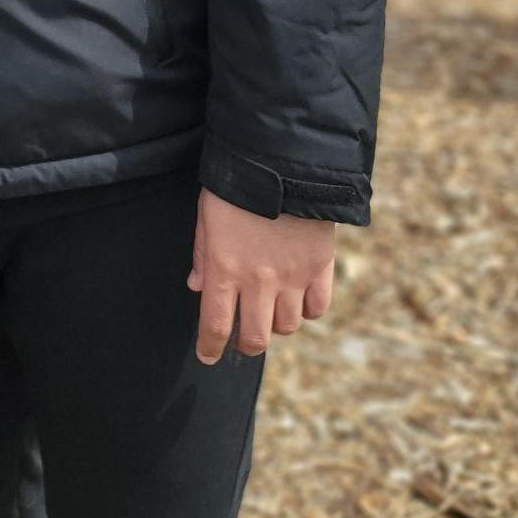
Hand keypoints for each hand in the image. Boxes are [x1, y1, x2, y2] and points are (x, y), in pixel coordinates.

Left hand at [187, 187, 335, 364]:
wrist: (284, 161)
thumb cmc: (237, 186)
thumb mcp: (207, 215)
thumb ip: (202, 254)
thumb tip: (197, 287)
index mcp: (224, 269)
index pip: (215, 324)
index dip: (210, 347)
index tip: (207, 356)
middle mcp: (259, 281)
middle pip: (255, 338)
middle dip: (246, 343)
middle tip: (243, 336)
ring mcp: (293, 277)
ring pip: (287, 326)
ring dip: (276, 323)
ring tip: (270, 307)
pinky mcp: (320, 268)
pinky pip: (317, 308)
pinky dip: (307, 309)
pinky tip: (298, 297)